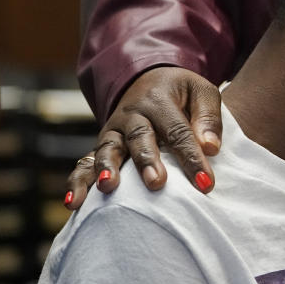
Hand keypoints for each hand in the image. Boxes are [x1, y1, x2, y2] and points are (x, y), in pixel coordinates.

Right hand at [65, 67, 223, 209]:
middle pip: (139, 138)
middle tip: (157, 184)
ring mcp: (113, 130)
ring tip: (109, 188)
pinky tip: (74, 202)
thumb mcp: (202, 92)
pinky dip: (78, 181)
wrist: (150, 80)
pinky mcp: (103, 145)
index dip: (191, 157)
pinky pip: (85, 162)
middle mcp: (132, 114)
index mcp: (159, 99)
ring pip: (107, 148)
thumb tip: (211, 148)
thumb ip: (208, 117)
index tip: (205, 182)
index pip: (177, 130)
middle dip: (147, 161)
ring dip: (106, 169)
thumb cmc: (182, 93)